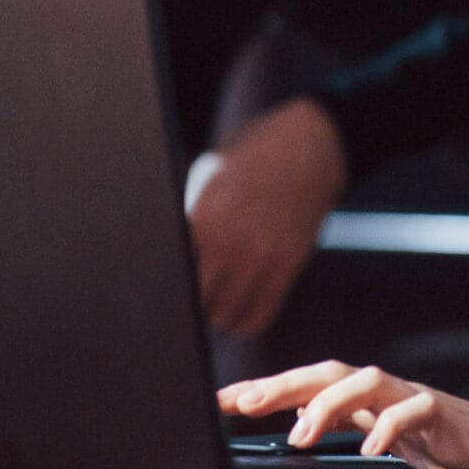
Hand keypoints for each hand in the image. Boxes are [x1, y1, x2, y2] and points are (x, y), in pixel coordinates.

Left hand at [187, 98, 346, 338]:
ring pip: (224, 316)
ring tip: (212, 305)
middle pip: (194, 302)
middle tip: (185, 304)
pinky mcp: (288, 265)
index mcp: (201, 218)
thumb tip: (163, 264)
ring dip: (214, 316)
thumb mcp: (207, 182)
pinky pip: (258, 316)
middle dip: (187, 307)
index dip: (164, 288)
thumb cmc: (247, 161)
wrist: (306, 147)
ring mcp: (261, 256)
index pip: (172, 275)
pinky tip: (237, 309)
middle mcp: (229, 241)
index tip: (162, 295)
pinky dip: (244, 322)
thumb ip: (190, 223)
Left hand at [217, 362, 468, 468]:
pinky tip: (372, 448)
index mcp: (376, 403)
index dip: (269, 390)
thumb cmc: (466, 454)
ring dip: (327, 403)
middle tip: (239, 403)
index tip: (225, 401)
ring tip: (298, 434)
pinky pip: (416, 409)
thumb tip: (305, 443)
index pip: (314, 386)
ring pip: (366, 380)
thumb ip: (363, 438)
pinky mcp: (452, 414)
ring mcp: (421, 399)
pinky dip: (390, 426)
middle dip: (281, 385)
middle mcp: (393, 393)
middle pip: (330, 372)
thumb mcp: (401, 451)